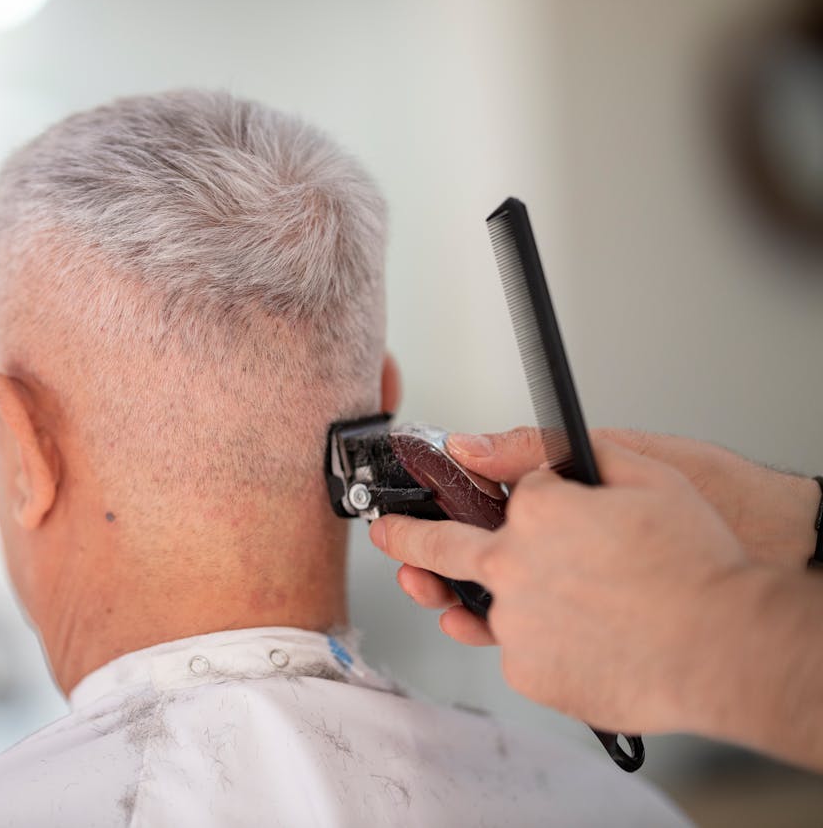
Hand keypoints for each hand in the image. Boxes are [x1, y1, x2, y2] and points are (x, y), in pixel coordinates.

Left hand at [372, 440, 760, 732]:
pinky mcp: (528, 673)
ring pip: (492, 611)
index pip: (502, 493)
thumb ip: (549, 450)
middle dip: (404, 538)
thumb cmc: (697, 565)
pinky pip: (522, 654)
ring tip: (536, 603)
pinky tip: (590, 639)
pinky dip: (547, 646)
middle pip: (438, 549)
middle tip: (390, 534)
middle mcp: (509, 568)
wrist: (728, 647)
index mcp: (533, 512)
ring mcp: (514, 626)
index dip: (523, 496)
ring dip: (506, 604)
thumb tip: (474, 445)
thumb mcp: (642, 473)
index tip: (509, 498)